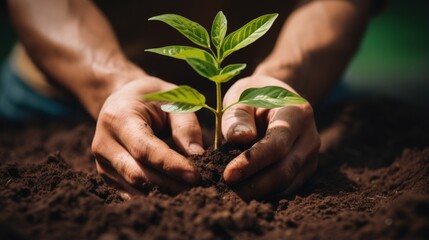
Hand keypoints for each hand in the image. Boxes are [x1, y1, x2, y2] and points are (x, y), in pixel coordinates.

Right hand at [92, 77, 203, 195]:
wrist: (122, 99)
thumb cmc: (153, 97)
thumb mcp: (173, 100)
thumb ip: (186, 126)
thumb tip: (198, 156)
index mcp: (118, 118)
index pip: (144, 149)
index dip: (170, 165)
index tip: (195, 176)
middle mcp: (103, 142)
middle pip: (138, 173)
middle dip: (171, 184)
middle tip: (199, 188)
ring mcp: (102, 162)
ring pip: (134, 187)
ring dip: (164, 192)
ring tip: (190, 191)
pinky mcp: (107, 175)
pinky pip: (130, 192)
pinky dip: (153, 195)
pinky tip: (174, 192)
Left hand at [222, 75, 319, 198]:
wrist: (278, 96)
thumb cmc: (255, 94)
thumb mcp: (242, 95)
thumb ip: (238, 115)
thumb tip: (239, 139)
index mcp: (297, 113)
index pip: (276, 144)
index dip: (252, 162)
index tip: (228, 174)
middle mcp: (310, 136)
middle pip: (285, 169)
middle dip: (254, 185)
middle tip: (225, 193)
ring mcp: (311, 155)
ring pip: (287, 183)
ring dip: (259, 192)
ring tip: (231, 195)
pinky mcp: (306, 168)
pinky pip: (287, 187)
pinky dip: (266, 192)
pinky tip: (245, 192)